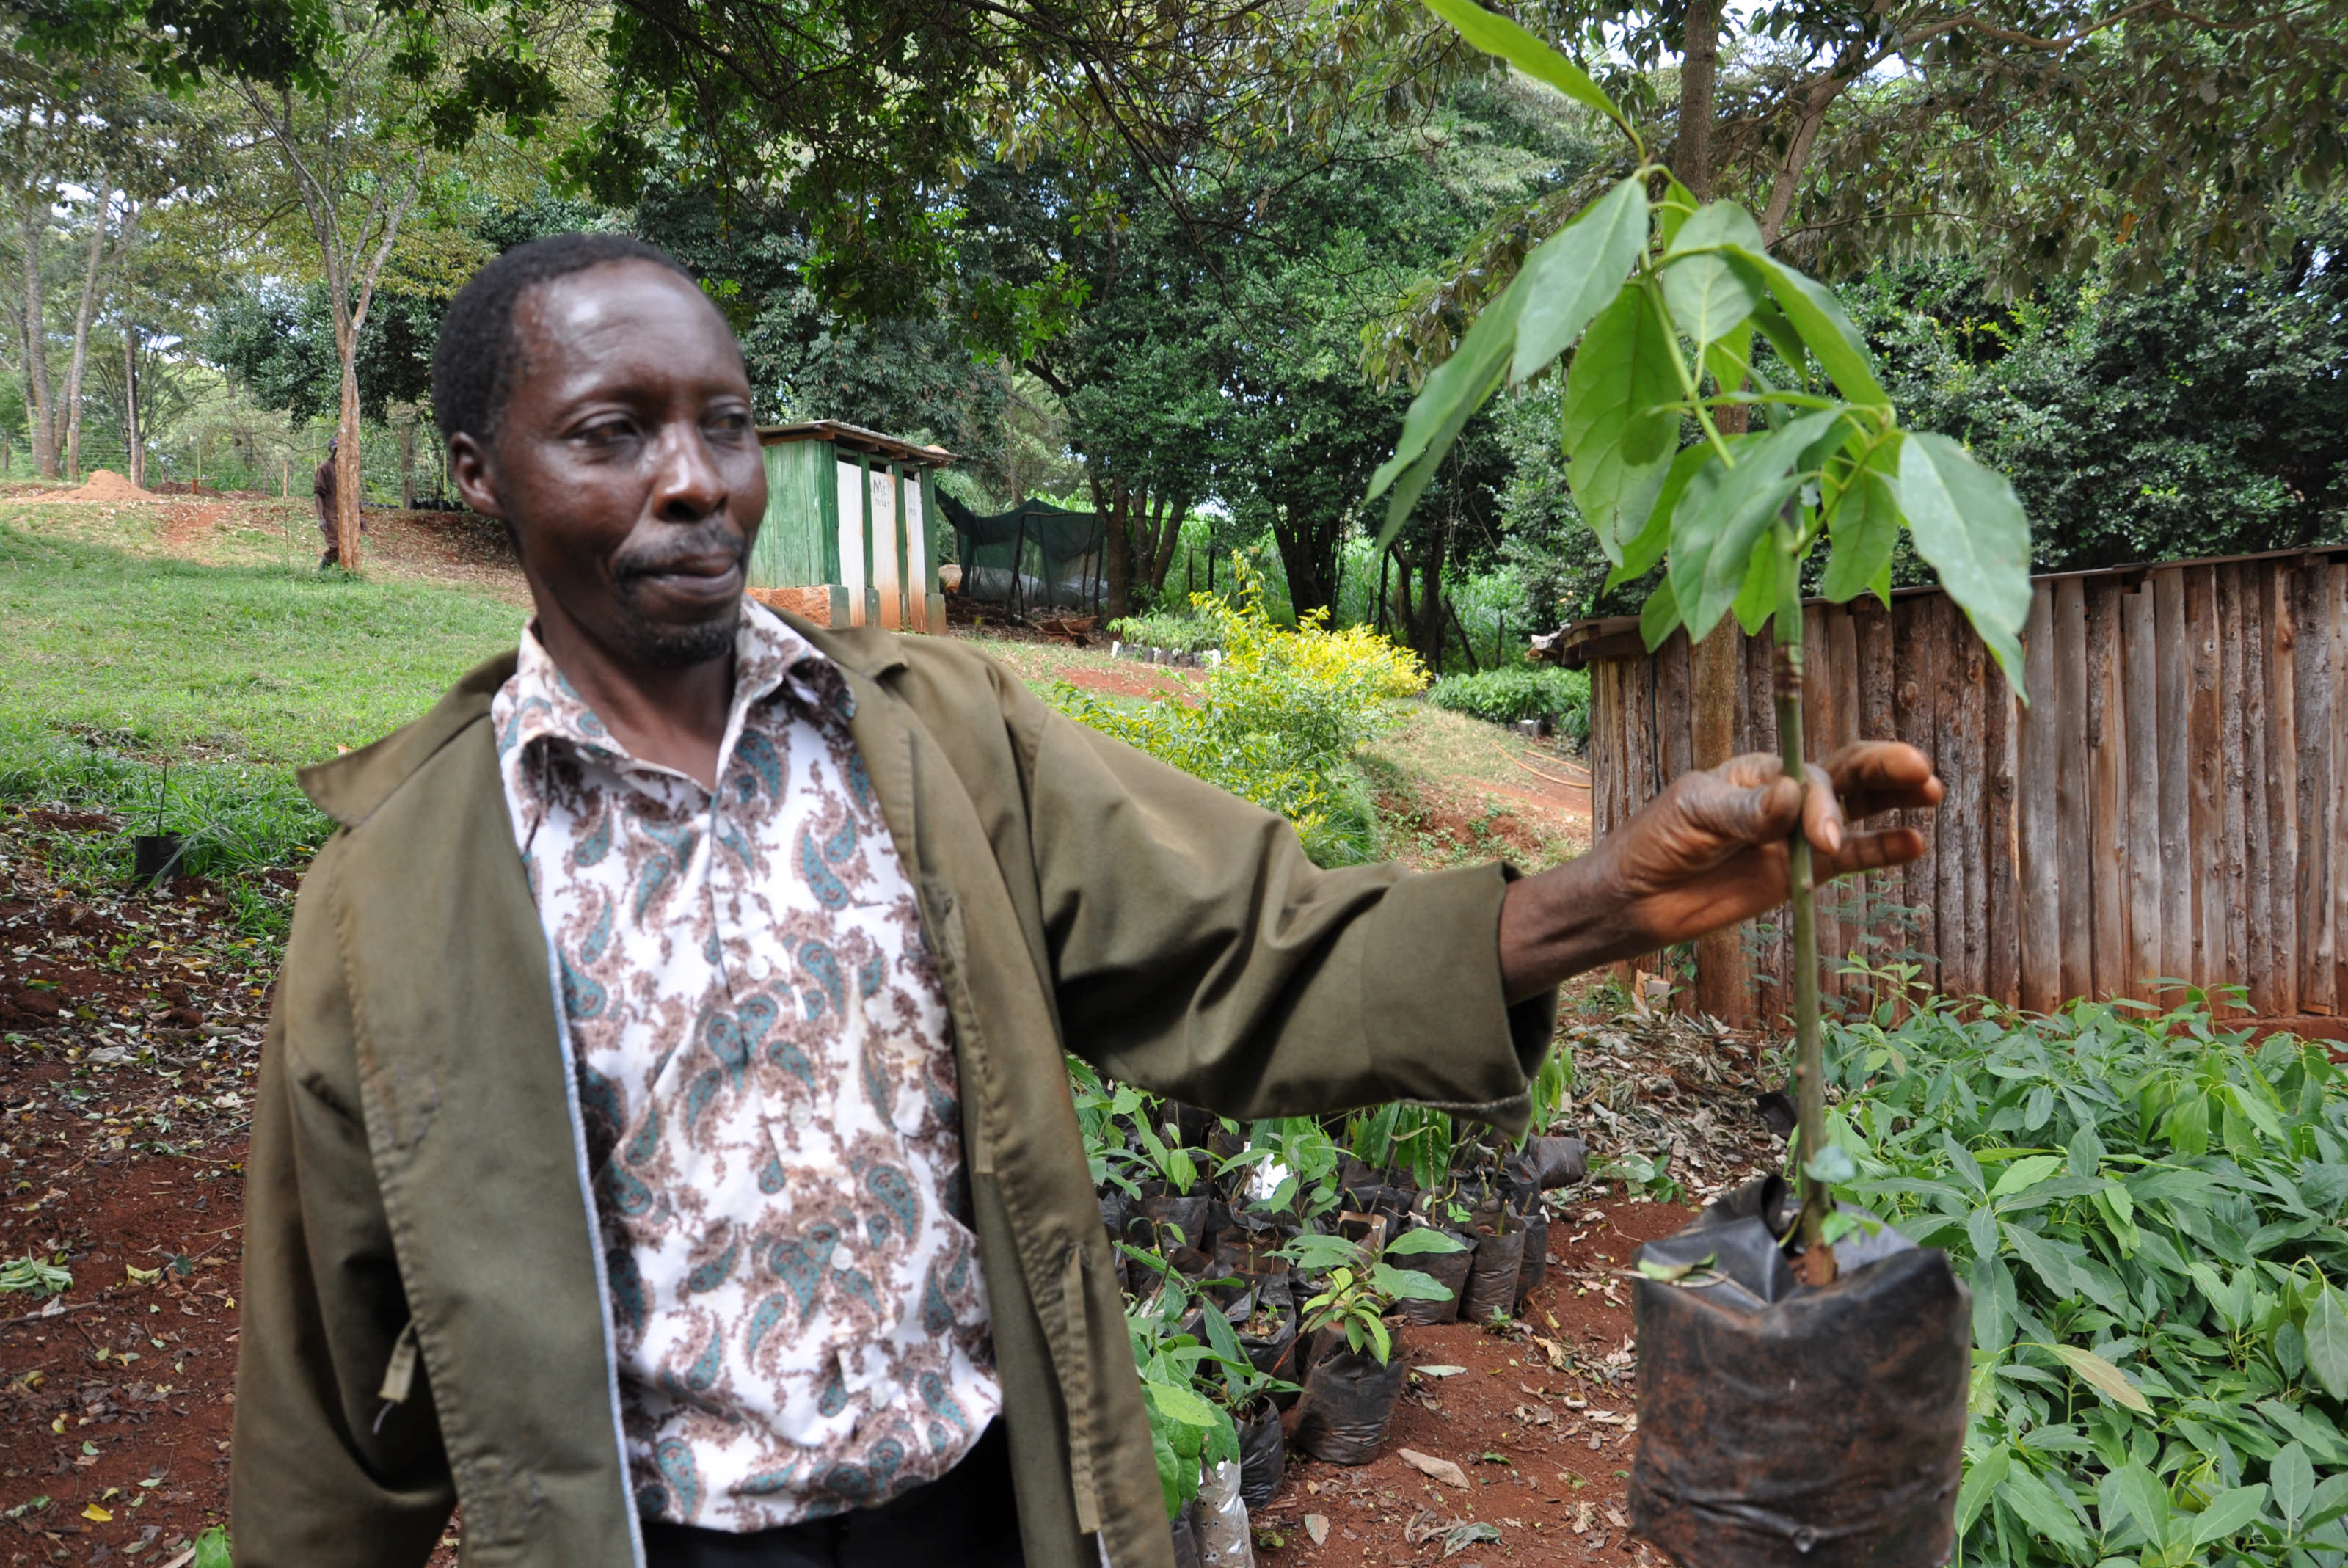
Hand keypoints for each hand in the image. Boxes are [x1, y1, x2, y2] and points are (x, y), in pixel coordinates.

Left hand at [1498, 742, 1942, 1001]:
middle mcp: (1784, 797)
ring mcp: (1795, 836)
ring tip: (1932, 793)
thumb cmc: (1655, 844)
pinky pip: (1850, 859)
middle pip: (1846, 775)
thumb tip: (1794, 796)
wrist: (1635, 899)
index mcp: (1759, 771)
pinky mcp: (1798, 873)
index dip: (1825, 802)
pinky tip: (1913, 844)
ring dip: (1894, 800)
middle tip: (1923, 772)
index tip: (1822, 840)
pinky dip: (1881, 851)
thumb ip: (1745, 811)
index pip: (1810, 774)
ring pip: (1857, 810)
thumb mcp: (1693, 817)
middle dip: (1884, 769)